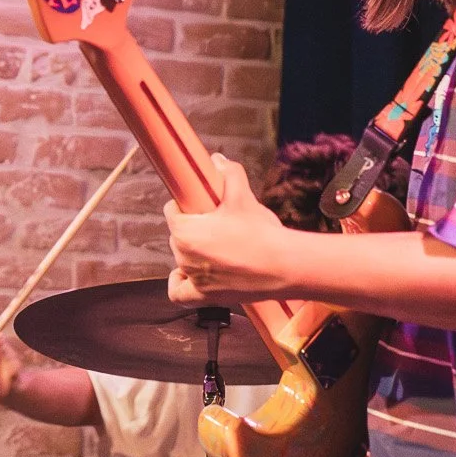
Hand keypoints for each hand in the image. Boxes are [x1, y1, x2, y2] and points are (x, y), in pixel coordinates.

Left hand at [165, 153, 291, 304]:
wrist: (283, 266)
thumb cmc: (261, 232)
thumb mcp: (242, 196)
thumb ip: (229, 174)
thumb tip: (218, 160)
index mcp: (185, 231)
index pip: (172, 212)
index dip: (186, 206)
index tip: (199, 205)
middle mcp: (183, 256)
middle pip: (178, 236)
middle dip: (193, 229)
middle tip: (215, 225)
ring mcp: (193, 278)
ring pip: (182, 261)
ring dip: (193, 253)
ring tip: (216, 247)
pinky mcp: (205, 296)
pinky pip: (180, 294)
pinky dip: (180, 284)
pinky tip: (185, 276)